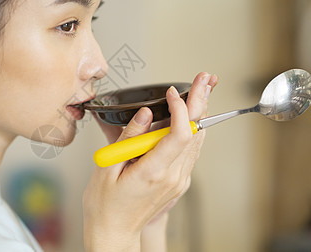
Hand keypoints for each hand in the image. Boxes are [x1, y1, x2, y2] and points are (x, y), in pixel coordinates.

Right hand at [83, 73, 217, 251]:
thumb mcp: (108, 168)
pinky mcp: (178, 182)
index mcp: (153, 172)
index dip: (181, 109)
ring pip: (197, 141)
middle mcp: (172, 176)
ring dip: (200, 113)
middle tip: (205, 79)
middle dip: (201, 102)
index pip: (179, 134)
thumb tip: (145, 114)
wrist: (114, 232)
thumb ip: (129, 139)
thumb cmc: (105, 204)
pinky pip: (191, 151)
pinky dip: (192, 130)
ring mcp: (178, 180)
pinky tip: (191, 116)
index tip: (171, 93)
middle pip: (195, 133)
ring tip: (202, 89)